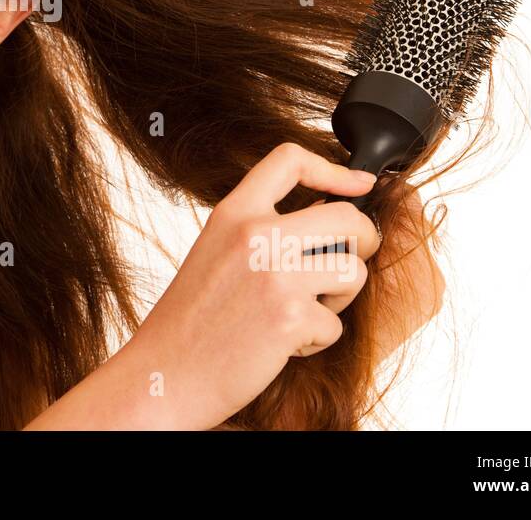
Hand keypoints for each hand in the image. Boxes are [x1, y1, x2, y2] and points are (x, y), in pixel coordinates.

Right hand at [122, 142, 381, 429]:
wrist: (166, 371)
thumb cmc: (192, 318)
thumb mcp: (217, 250)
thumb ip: (261, 227)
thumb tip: (326, 211)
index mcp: (233, 213)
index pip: (290, 159)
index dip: (335, 170)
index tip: (359, 184)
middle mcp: (255, 235)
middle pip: (347, 217)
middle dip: (363, 241)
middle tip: (347, 261)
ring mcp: (275, 274)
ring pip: (353, 271)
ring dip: (340, 298)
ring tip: (303, 311)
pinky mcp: (290, 317)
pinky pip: (336, 324)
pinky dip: (317, 340)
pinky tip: (281, 344)